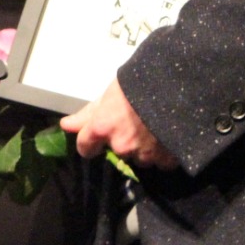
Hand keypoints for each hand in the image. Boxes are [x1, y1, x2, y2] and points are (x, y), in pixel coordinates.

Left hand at [60, 78, 179, 169]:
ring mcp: (144, 155)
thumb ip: (89, 113)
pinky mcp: (166, 159)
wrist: (179, 83)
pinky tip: (168, 135)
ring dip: (144, 147)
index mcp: (103, 128)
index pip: (85, 147)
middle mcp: (121, 146)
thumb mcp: (111, 93)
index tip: (95, 139)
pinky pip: (160, 162)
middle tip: (136, 121)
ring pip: (139, 158)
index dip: (90, 143)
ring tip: (154, 126)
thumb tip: (66, 126)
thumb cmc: (140, 82)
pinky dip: (163, 153)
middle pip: (117, 151)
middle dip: (124, 140)